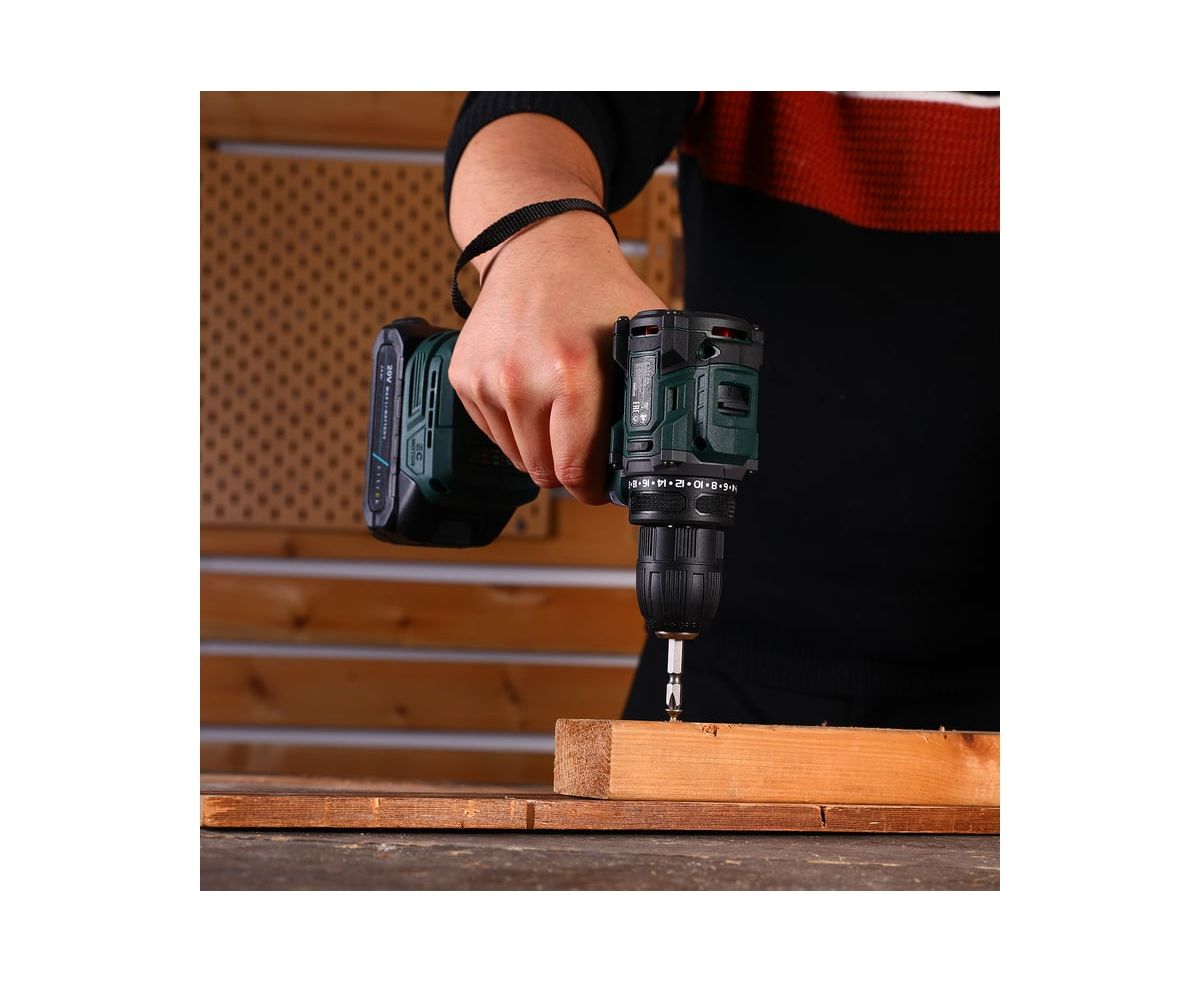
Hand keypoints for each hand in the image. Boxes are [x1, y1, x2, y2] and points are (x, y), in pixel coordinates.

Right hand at [448, 211, 664, 503]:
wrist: (539, 246)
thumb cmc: (595, 289)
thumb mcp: (641, 337)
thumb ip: (651, 392)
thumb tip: (662, 450)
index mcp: (572, 374)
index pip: (575, 470)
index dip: (595, 490)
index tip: (604, 488)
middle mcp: (521, 381)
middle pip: (544, 471)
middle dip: (570, 470)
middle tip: (588, 453)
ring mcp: (487, 381)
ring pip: (517, 457)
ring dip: (541, 450)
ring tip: (562, 417)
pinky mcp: (463, 377)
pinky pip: (493, 432)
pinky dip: (515, 427)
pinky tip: (535, 396)